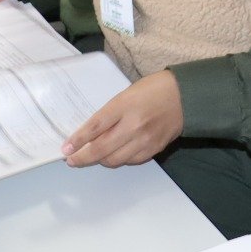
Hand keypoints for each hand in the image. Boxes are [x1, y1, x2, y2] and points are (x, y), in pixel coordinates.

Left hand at [62, 70, 182, 167]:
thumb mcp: (126, 94)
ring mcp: (145, 140)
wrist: (185, 97)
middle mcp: (134, 125)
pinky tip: (114, 154)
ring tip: (92, 157)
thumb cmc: (153, 90)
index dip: (78, 140)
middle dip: (82, 158)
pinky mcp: (154, 150)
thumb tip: (91, 134)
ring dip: (99, 160)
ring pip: (114, 160)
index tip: (65, 149)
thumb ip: (110, 114)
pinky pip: (130, 162)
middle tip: (72, 160)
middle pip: (101, 149)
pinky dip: (118, 160)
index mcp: (124, 105)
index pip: (95, 126)